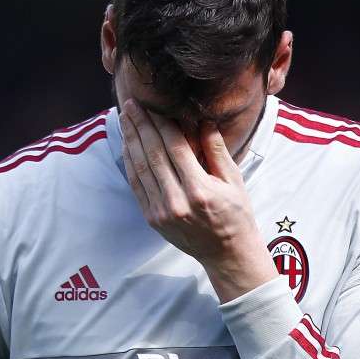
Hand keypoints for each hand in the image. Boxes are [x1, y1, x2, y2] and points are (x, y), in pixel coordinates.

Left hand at [119, 99, 277, 302]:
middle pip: (152, 155)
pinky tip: (126, 145)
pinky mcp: (152, 218)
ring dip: (130, 141)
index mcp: (199, 190)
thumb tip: (203, 119)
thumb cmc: (235, 214)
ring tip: (124, 119)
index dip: (160, 124)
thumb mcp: (233, 181)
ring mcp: (161, 212)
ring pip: (140, 168)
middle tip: (130, 105)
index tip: (150, 106)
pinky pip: (136, 185)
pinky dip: (129, 163)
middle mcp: (176, 201)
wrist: (226, 254)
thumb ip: (216, 150)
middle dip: (140, 126)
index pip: (174, 148)